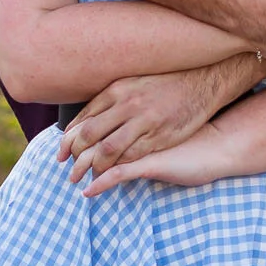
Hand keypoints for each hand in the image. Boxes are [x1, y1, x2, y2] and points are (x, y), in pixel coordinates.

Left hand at [58, 68, 229, 183]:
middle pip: (89, 134)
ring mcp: (143, 121)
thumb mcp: (135, 83)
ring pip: (107, 149)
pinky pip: (130, 159)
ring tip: (82, 179)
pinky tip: (100, 183)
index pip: (83, 118)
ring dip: (90, 167)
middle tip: (66, 168)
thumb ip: (114, 98)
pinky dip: (112, 173)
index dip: (69, 138)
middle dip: (73, 155)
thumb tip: (93, 115)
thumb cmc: (169, 84)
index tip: (61, 152)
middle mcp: (127, 104)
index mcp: (117, 89)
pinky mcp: (159, 137)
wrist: (204, 82)